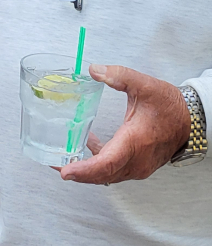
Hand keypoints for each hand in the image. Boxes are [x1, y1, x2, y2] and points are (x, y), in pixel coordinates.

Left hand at [59, 65, 190, 184]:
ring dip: (87, 170)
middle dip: (78, 173)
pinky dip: (98, 163)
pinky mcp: (138, 165)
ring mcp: (138, 166)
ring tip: (64, 159)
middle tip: (55, 165)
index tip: (65, 171)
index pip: (106, 163)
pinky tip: (89, 143)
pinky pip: (114, 169)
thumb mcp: (145, 85)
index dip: (84, 170)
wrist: (191, 121)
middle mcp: (136, 160)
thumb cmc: (170, 107)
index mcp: (135, 142)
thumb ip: (119, 75)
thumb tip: (94, 70)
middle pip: (102, 174)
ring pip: (107, 175)